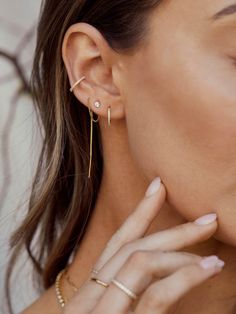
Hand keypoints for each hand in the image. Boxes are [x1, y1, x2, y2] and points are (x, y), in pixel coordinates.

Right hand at [62, 178, 223, 313]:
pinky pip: (153, 294)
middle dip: (168, 225)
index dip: (139, 212)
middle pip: (131, 246)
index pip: (117, 241)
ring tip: (211, 248)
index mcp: (93, 290)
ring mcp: (101, 309)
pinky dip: (182, 276)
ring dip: (179, 249)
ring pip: (140, 261)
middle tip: (205, 217)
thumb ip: (128, 296)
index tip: (158, 186)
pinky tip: (206, 267)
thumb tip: (159, 279)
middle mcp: (92, 294)